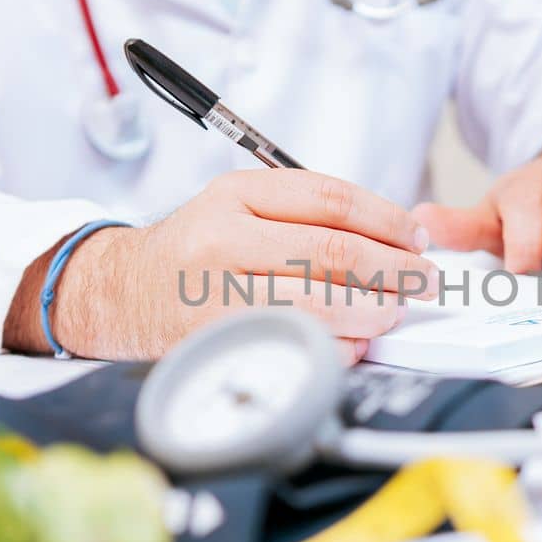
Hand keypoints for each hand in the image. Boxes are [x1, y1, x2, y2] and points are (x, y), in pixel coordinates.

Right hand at [5, 170, 437, 363]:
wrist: (118, 293)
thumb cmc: (195, 252)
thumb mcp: (238, 208)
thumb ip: (304, 215)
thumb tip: (392, 240)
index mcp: (236, 193)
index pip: (330, 199)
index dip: (385, 219)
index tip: (416, 238)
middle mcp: (223, 236)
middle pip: (332, 251)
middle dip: (392, 269)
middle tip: (422, 280)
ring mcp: (216, 292)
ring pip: (317, 302)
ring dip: (371, 312)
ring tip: (393, 313)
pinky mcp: (215, 339)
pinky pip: (292, 345)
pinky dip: (336, 348)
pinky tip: (355, 345)